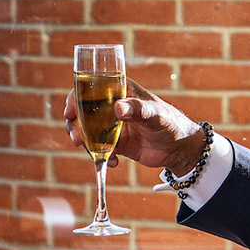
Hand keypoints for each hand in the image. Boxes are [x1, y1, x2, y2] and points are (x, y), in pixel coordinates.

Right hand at [59, 81, 207, 175]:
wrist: (179, 149)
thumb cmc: (171, 124)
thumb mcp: (155, 115)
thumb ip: (138, 110)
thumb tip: (118, 108)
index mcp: (121, 90)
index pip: (91, 87)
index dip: (75, 97)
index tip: (70, 112)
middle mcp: (112, 104)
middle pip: (83, 110)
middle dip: (75, 125)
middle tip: (78, 140)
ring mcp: (112, 124)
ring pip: (87, 131)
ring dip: (86, 143)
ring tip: (98, 155)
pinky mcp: (114, 142)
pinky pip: (98, 148)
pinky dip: (100, 156)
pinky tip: (115, 162)